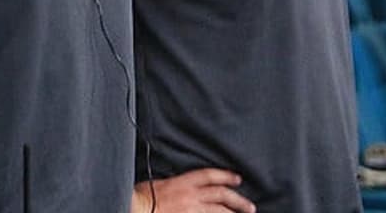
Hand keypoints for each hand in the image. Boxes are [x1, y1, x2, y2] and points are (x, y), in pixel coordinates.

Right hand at [131, 169, 255, 212]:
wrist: (135, 208)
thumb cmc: (139, 197)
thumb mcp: (156, 184)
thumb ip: (172, 184)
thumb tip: (179, 186)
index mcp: (181, 182)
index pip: (209, 176)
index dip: (225, 176)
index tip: (237, 179)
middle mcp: (190, 196)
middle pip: (221, 195)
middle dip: (238, 200)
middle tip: (250, 206)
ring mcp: (191, 210)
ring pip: (220, 211)